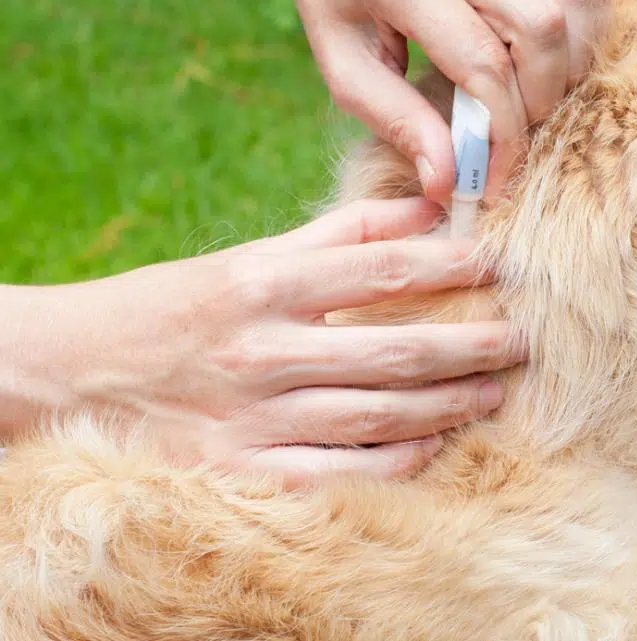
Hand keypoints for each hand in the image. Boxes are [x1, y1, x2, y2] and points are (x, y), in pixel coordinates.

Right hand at [0, 199, 521, 484]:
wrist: (74, 374)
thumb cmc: (173, 307)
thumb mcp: (248, 257)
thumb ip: (338, 233)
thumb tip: (423, 207)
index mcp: (264, 284)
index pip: (381, 269)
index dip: (450, 266)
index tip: (498, 265)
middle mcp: (264, 351)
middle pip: (394, 350)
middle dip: (470, 344)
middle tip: (520, 338)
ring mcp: (254, 417)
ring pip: (378, 414)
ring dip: (449, 403)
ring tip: (495, 389)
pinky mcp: (244, 470)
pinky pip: (341, 472)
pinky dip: (397, 460)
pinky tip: (437, 443)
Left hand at [262, 0, 609, 201]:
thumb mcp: (343, 67)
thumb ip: (397, 122)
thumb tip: (448, 183)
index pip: (482, 61)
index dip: (501, 132)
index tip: (492, 178)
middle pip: (542, 23)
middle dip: (542, 97)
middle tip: (514, 132)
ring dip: (570, 62)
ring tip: (535, 97)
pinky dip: (583, 31)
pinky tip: (551, 61)